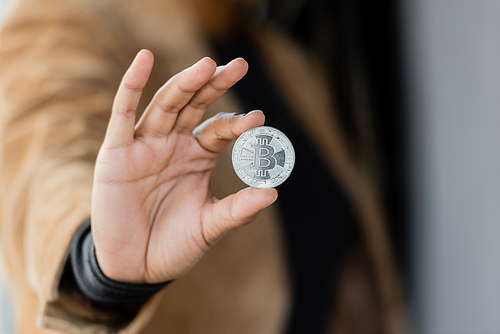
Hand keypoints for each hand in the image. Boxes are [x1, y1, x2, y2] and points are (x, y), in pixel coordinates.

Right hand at [91, 50, 276, 283]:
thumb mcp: (209, 226)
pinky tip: (144, 59)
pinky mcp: (117, 152)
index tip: (259, 119)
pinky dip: (132, 84)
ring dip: (185, 83)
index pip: (220, 130)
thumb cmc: (173, 244)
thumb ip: (238, 210)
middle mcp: (174, 145)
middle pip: (196, 105)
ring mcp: (145, 145)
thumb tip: (272, 192)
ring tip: (207, 65)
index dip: (237, 123)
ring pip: (166, 105)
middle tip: (239, 65)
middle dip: (215, 84)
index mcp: (197, 157)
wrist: (134, 267)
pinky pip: (123, 113)